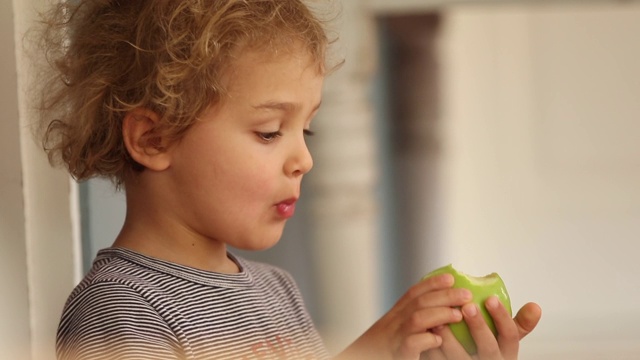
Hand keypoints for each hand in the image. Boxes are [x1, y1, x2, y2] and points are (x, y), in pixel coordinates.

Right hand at [335, 274, 472, 359]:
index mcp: (393, 317)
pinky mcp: (396, 354)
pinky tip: (438, 339)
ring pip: (416, 319)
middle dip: (444, 295)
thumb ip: (411, 323)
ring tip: (458, 315)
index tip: (451, 278)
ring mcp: (392, 339)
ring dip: (439, 314)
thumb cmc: (379, 352)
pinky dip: (426, 339)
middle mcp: (392, 324)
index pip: (413, 293)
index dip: (432, 283)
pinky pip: (410, 344)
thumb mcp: (392, 334)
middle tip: (466, 294)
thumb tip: (438, 318)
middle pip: (418, 302)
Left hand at [423, 300, 541, 359]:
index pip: (510, 335)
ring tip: (440, 320)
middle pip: (488, 347)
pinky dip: (433, 349)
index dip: (502, 317)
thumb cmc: (489, 353)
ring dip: (449, 338)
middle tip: (467, 306)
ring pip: (461, 357)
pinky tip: (426, 334)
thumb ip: (518, 325)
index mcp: (507, 353)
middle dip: (478, 326)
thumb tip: (535, 306)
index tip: (490, 298)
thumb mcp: (506, 342)